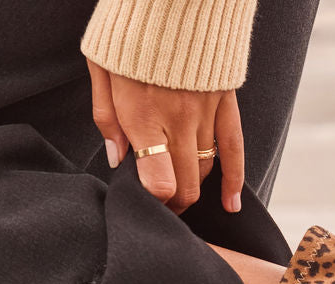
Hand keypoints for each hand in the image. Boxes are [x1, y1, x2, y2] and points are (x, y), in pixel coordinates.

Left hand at [86, 59, 243, 215]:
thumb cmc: (128, 27)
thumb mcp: (100, 65)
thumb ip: (106, 117)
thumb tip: (117, 159)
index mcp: (144, 115)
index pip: (158, 183)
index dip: (153, 201)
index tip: (146, 201)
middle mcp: (178, 120)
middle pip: (184, 186)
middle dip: (173, 204)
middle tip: (162, 206)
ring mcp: (205, 112)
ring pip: (204, 171)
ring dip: (193, 189)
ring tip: (181, 195)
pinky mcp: (224, 101)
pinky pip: (234, 150)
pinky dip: (233, 181)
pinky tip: (230, 203)